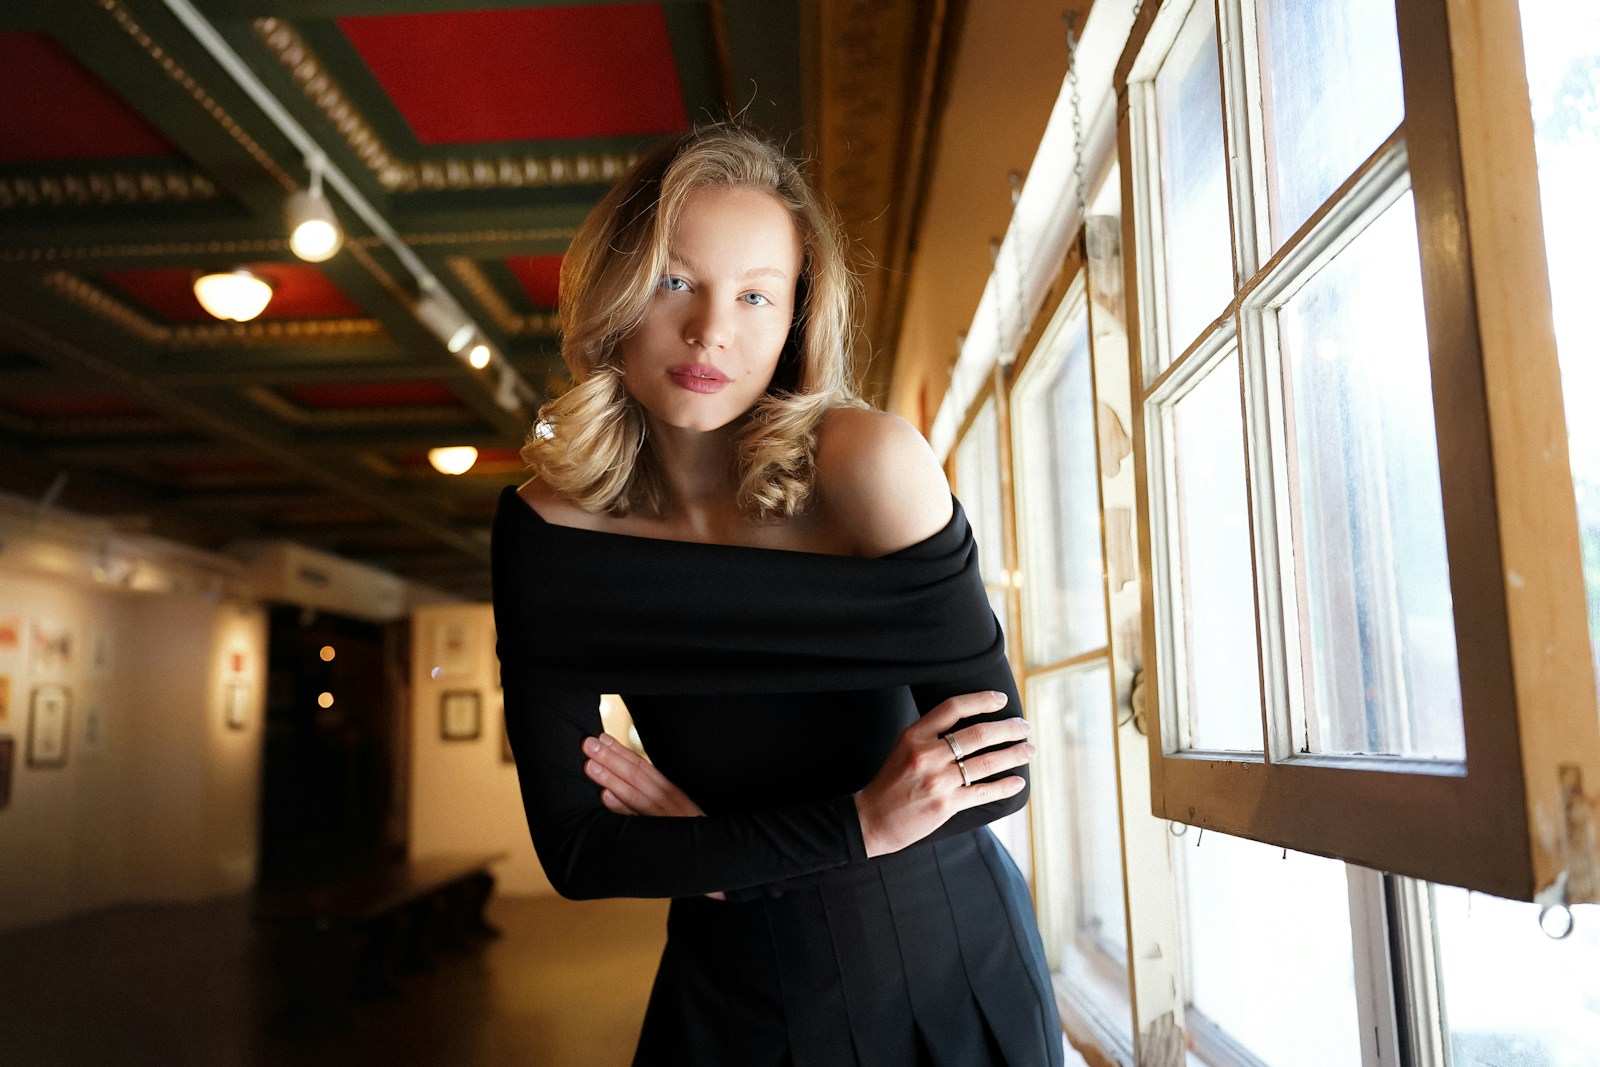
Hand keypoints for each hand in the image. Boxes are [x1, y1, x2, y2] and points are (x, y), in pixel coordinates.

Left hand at [581, 734, 725, 898]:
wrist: (715, 861)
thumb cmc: (690, 834)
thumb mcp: (677, 811)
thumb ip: (652, 797)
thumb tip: (614, 788)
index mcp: (670, 792)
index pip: (642, 767)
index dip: (620, 752)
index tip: (601, 738)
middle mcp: (668, 802)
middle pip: (636, 775)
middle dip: (610, 758)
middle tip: (587, 743)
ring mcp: (664, 820)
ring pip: (634, 794)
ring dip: (611, 778)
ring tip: (590, 766)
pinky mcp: (661, 838)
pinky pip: (637, 823)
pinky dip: (621, 809)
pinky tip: (605, 797)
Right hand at [852, 691, 1032, 858]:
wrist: (872, 820)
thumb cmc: (890, 782)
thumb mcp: (903, 748)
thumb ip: (930, 735)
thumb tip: (970, 724)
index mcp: (914, 736)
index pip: (953, 708)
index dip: (981, 700)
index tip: (1000, 699)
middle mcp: (927, 755)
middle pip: (977, 734)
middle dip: (1008, 728)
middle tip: (1024, 726)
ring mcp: (937, 780)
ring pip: (986, 762)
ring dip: (1013, 754)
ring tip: (1029, 750)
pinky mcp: (946, 804)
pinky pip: (983, 791)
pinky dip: (1004, 786)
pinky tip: (1017, 781)